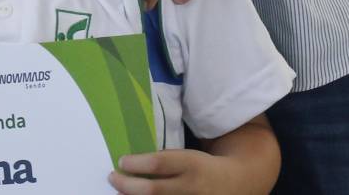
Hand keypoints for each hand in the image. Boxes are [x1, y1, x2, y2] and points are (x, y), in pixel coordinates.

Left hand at [109, 147, 234, 192]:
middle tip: (112, 178)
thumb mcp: (188, 157)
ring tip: (119, 193)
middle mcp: (191, 186)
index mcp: (191, 164)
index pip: (159, 164)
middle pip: (153, 190)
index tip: (121, 161)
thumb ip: (164, 161)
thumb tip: (129, 163)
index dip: (136, 164)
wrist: (235, 184)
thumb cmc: (202, 167)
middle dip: (128, 186)